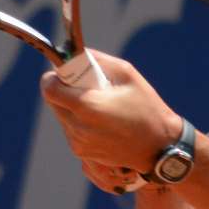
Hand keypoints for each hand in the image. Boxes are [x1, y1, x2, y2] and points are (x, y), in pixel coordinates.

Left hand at [40, 51, 181, 192]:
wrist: (160, 147)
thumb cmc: (147, 108)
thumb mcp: (127, 74)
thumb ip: (98, 60)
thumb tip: (77, 54)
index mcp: (87, 106)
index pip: (49, 88)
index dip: (54, 77)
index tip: (66, 73)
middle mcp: (78, 127)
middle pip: (53, 102)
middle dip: (64, 90)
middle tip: (86, 87)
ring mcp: (79, 143)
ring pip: (62, 117)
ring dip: (72, 107)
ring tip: (99, 105)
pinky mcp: (83, 153)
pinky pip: (71, 130)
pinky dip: (80, 122)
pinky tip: (102, 121)